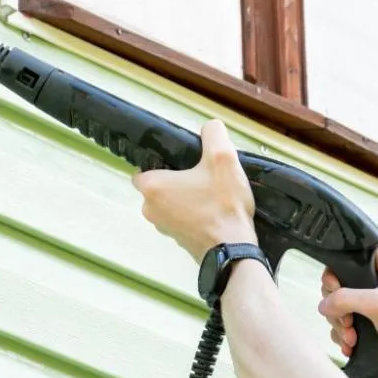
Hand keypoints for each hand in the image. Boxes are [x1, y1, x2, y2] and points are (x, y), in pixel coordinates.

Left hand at [132, 118, 257, 258]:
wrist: (234, 250)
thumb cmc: (223, 204)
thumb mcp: (223, 159)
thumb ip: (214, 134)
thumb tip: (210, 127)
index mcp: (153, 187)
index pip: (143, 169)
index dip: (161, 163)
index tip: (182, 162)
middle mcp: (150, 210)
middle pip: (159, 187)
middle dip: (177, 180)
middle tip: (203, 176)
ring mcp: (164, 229)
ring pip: (170, 204)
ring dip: (185, 198)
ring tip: (212, 193)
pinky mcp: (179, 242)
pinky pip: (182, 220)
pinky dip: (193, 215)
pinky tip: (214, 211)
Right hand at [318, 245, 377, 373]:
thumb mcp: (377, 305)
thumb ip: (345, 299)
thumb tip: (323, 305)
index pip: (345, 261)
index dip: (334, 280)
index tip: (336, 295)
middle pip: (339, 288)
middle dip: (338, 310)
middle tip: (347, 323)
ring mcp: (375, 300)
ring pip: (341, 308)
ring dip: (341, 327)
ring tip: (351, 340)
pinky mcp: (374, 320)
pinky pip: (349, 324)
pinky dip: (346, 335)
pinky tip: (351, 346)